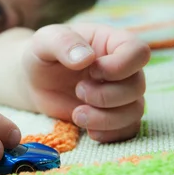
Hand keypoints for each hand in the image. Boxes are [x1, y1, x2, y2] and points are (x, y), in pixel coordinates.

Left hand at [23, 23, 149, 142]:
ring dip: (106, 119)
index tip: (91, 70)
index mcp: (112, 43)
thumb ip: (62, 42)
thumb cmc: (43, 55)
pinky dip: (109, 134)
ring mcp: (122, 94)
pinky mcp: (115, 117)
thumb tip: (86, 58)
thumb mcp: (44, 40)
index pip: (138, 52)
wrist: (35, 82)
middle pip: (137, 86)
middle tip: (78, 91)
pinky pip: (128, 130)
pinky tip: (87, 129)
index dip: (119, 66)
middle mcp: (124, 69)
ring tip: (77, 114)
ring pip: (135, 111)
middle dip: (105, 95)